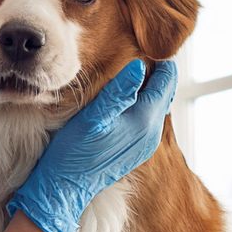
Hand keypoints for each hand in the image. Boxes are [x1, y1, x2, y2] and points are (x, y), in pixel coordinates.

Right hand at [6, 60, 177, 231]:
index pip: (164, 84)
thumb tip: (139, 66)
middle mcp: (151, 134)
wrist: (66, 187)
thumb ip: (117, 91)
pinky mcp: (136, 151)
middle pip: (164, 95)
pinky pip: (148, 120)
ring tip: (139, 70)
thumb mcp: (93, 117)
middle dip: (159, 74)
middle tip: (148, 52)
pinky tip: (129, 98)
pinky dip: (144, 104)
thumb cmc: (73, 151)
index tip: (153, 45)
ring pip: (156, 107)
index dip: (162, 63)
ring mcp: (145, 145)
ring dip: (151, 89)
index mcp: (145, 121)